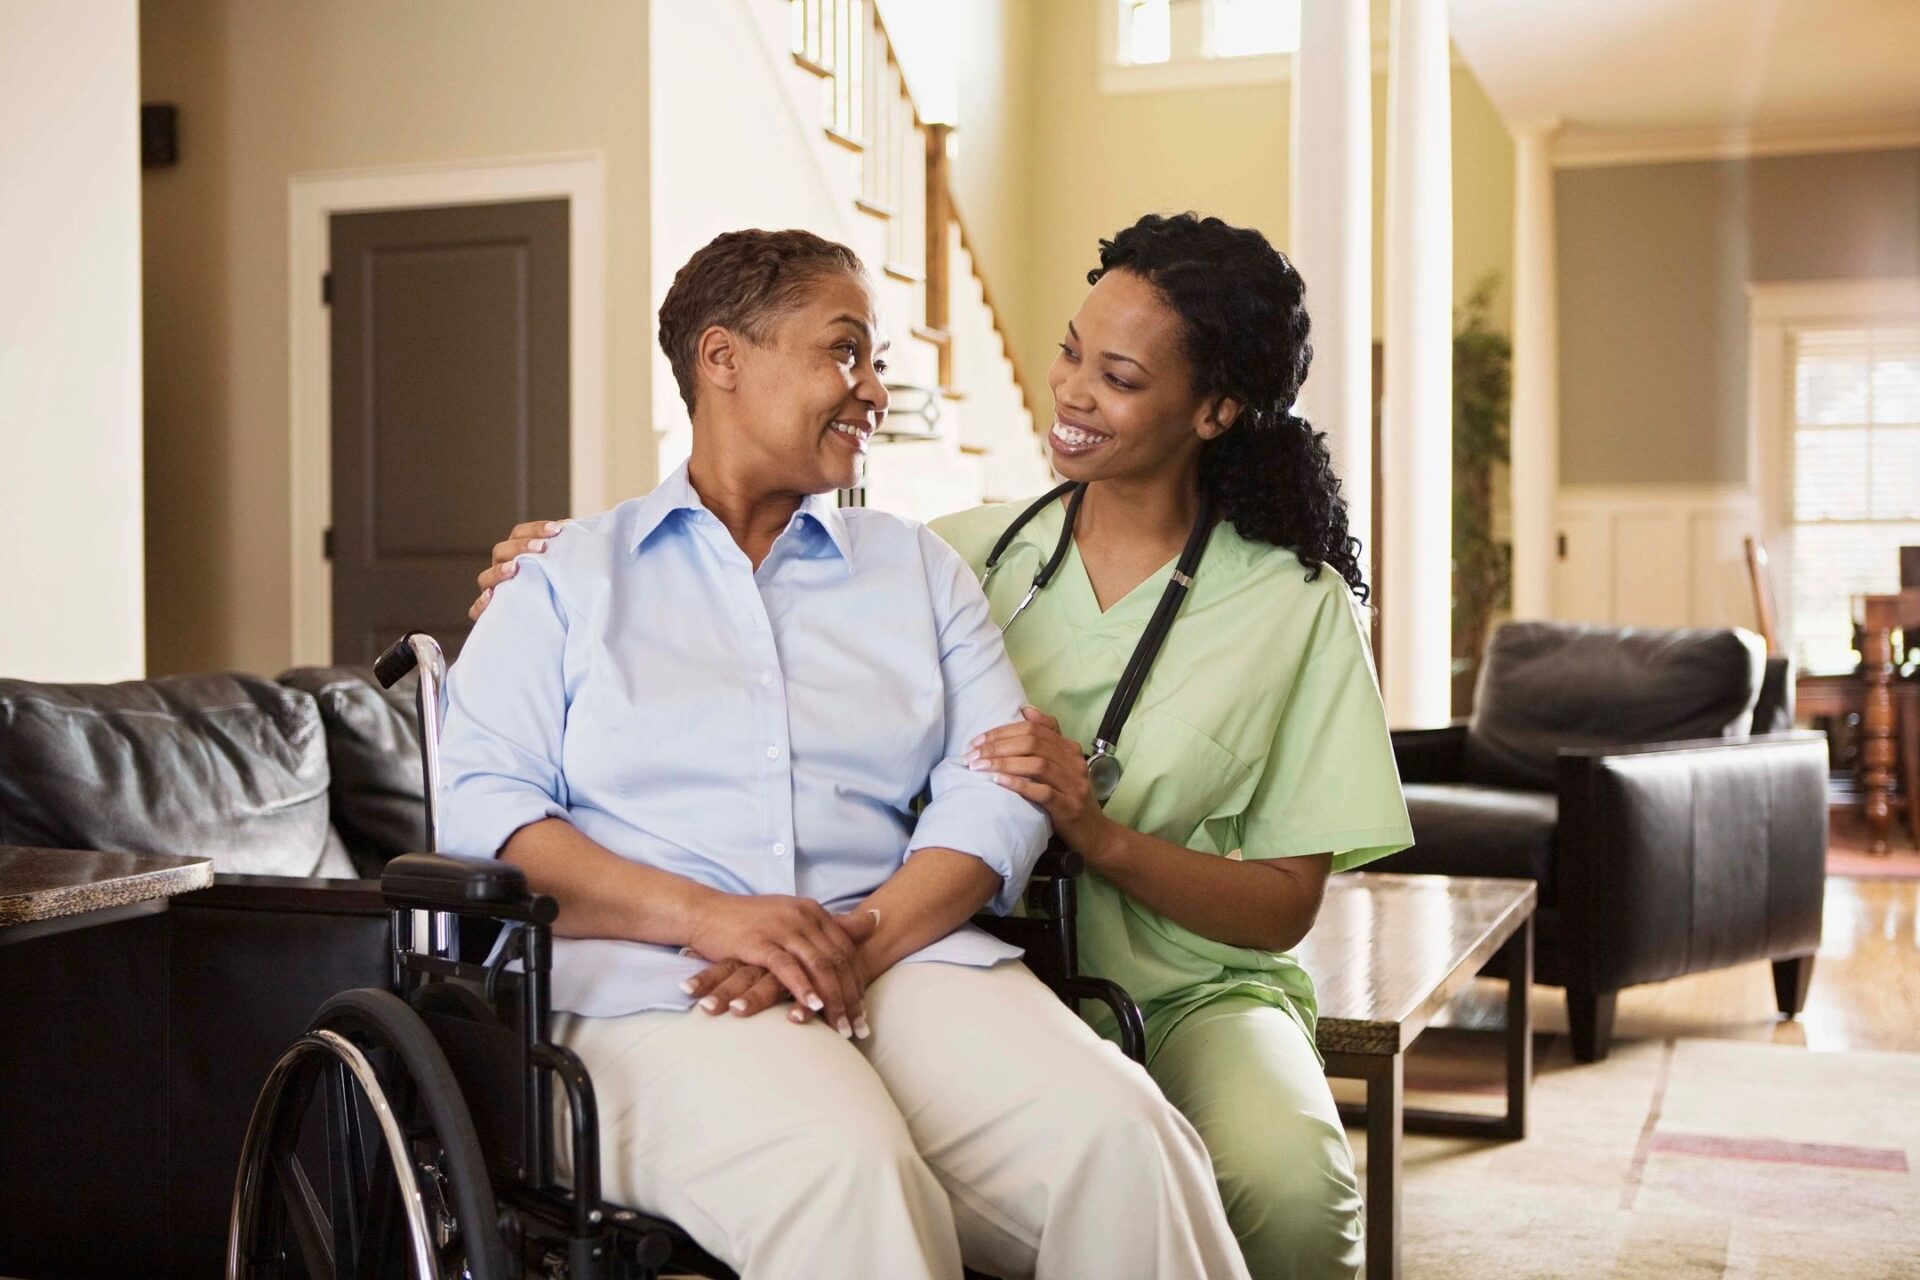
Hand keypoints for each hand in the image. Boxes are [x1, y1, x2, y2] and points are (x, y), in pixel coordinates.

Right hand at [469, 519, 564, 620]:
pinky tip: (492, 596)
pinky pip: (477, 610)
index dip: (536, 529)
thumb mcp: (564, 573)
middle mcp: (503, 570)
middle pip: (501, 551)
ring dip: (499, 571)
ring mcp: (494, 591)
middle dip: (521, 547)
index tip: (557, 529)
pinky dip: (482, 603)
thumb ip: (565, 553)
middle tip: (542, 547)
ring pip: (486, 578)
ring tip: (515, 568)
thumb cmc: (562, 593)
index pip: (519, 534)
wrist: (556, 625)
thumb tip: (576, 530)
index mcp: (518, 555)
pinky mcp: (492, 615)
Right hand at [684, 898, 878, 1037]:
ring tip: (841, 1027)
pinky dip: (803, 988)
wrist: (705, 913)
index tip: (864, 1014)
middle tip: (858, 1030)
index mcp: (813, 912)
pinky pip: (787, 967)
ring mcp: (782, 927)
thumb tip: (875, 920)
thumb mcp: (793, 919)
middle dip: (851, 998)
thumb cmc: (749, 922)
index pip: (846, 951)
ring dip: (833, 999)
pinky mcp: (760, 942)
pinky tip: (812, 1008)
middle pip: (837, 961)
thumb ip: (830, 926)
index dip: (858, 983)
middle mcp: (803, 916)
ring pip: (818, 965)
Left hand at [967, 706, 1115, 855]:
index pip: (1033, 729)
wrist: (1095, 833)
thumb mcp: (1061, 765)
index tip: (977, 741)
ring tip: (979, 767)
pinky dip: (1019, 785)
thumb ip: (1047, 738)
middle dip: (997, 747)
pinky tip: (999, 782)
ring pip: (1037, 764)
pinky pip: (1043, 792)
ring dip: (1003, 764)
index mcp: (1069, 749)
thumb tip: (1025, 710)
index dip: (1002, 732)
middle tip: (972, 755)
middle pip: (1032, 743)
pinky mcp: (1069, 807)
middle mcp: (1073, 762)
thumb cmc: (1070, 797)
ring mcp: (1074, 785)